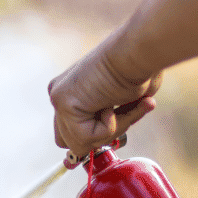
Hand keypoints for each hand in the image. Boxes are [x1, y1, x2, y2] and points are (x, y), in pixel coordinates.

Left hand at [48, 32, 162, 158]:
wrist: (138, 53)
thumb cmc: (139, 70)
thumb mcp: (123, 102)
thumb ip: (110, 120)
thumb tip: (106, 139)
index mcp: (70, 90)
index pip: (71, 131)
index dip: (96, 135)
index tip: (120, 120)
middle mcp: (59, 93)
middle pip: (69, 142)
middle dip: (99, 137)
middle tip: (123, 114)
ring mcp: (58, 98)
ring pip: (80, 144)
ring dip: (110, 131)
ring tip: (123, 105)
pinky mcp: (63, 104)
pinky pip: (86, 138)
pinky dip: (109, 128)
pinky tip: (112, 104)